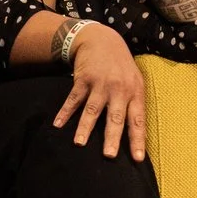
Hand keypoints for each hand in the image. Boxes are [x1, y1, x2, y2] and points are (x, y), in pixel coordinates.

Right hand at [56, 24, 146, 159]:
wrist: (102, 39)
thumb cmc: (121, 66)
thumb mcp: (135, 81)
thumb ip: (135, 103)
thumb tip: (138, 133)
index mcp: (134, 92)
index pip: (137, 120)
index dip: (138, 139)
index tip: (138, 158)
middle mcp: (118, 89)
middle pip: (115, 117)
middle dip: (112, 137)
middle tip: (109, 155)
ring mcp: (100, 84)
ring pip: (92, 110)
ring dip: (84, 127)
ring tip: (79, 144)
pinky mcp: (83, 79)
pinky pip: (73, 99)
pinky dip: (65, 112)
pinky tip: (58, 124)